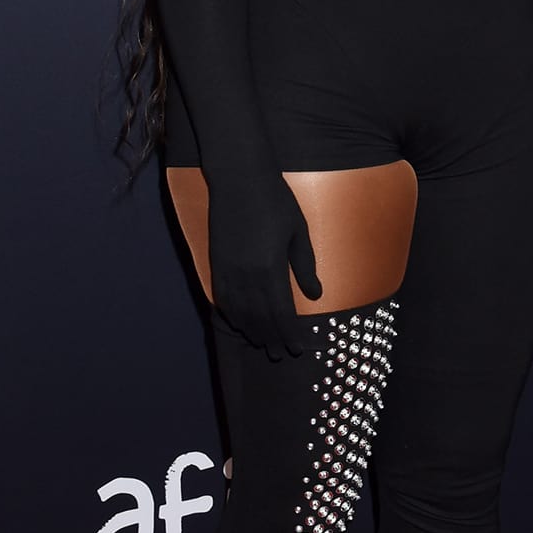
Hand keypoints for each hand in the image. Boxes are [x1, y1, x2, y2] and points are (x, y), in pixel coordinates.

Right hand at [206, 169, 322, 356]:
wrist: (239, 178)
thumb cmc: (276, 201)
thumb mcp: (299, 232)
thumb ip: (305, 266)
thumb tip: (316, 296)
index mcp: (271, 268)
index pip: (281, 313)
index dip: (290, 333)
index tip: (299, 347)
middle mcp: (247, 275)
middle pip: (260, 318)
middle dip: (272, 338)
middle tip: (282, 354)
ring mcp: (228, 270)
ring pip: (240, 312)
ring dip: (252, 331)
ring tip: (264, 344)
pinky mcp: (216, 263)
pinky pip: (223, 299)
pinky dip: (232, 315)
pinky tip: (240, 323)